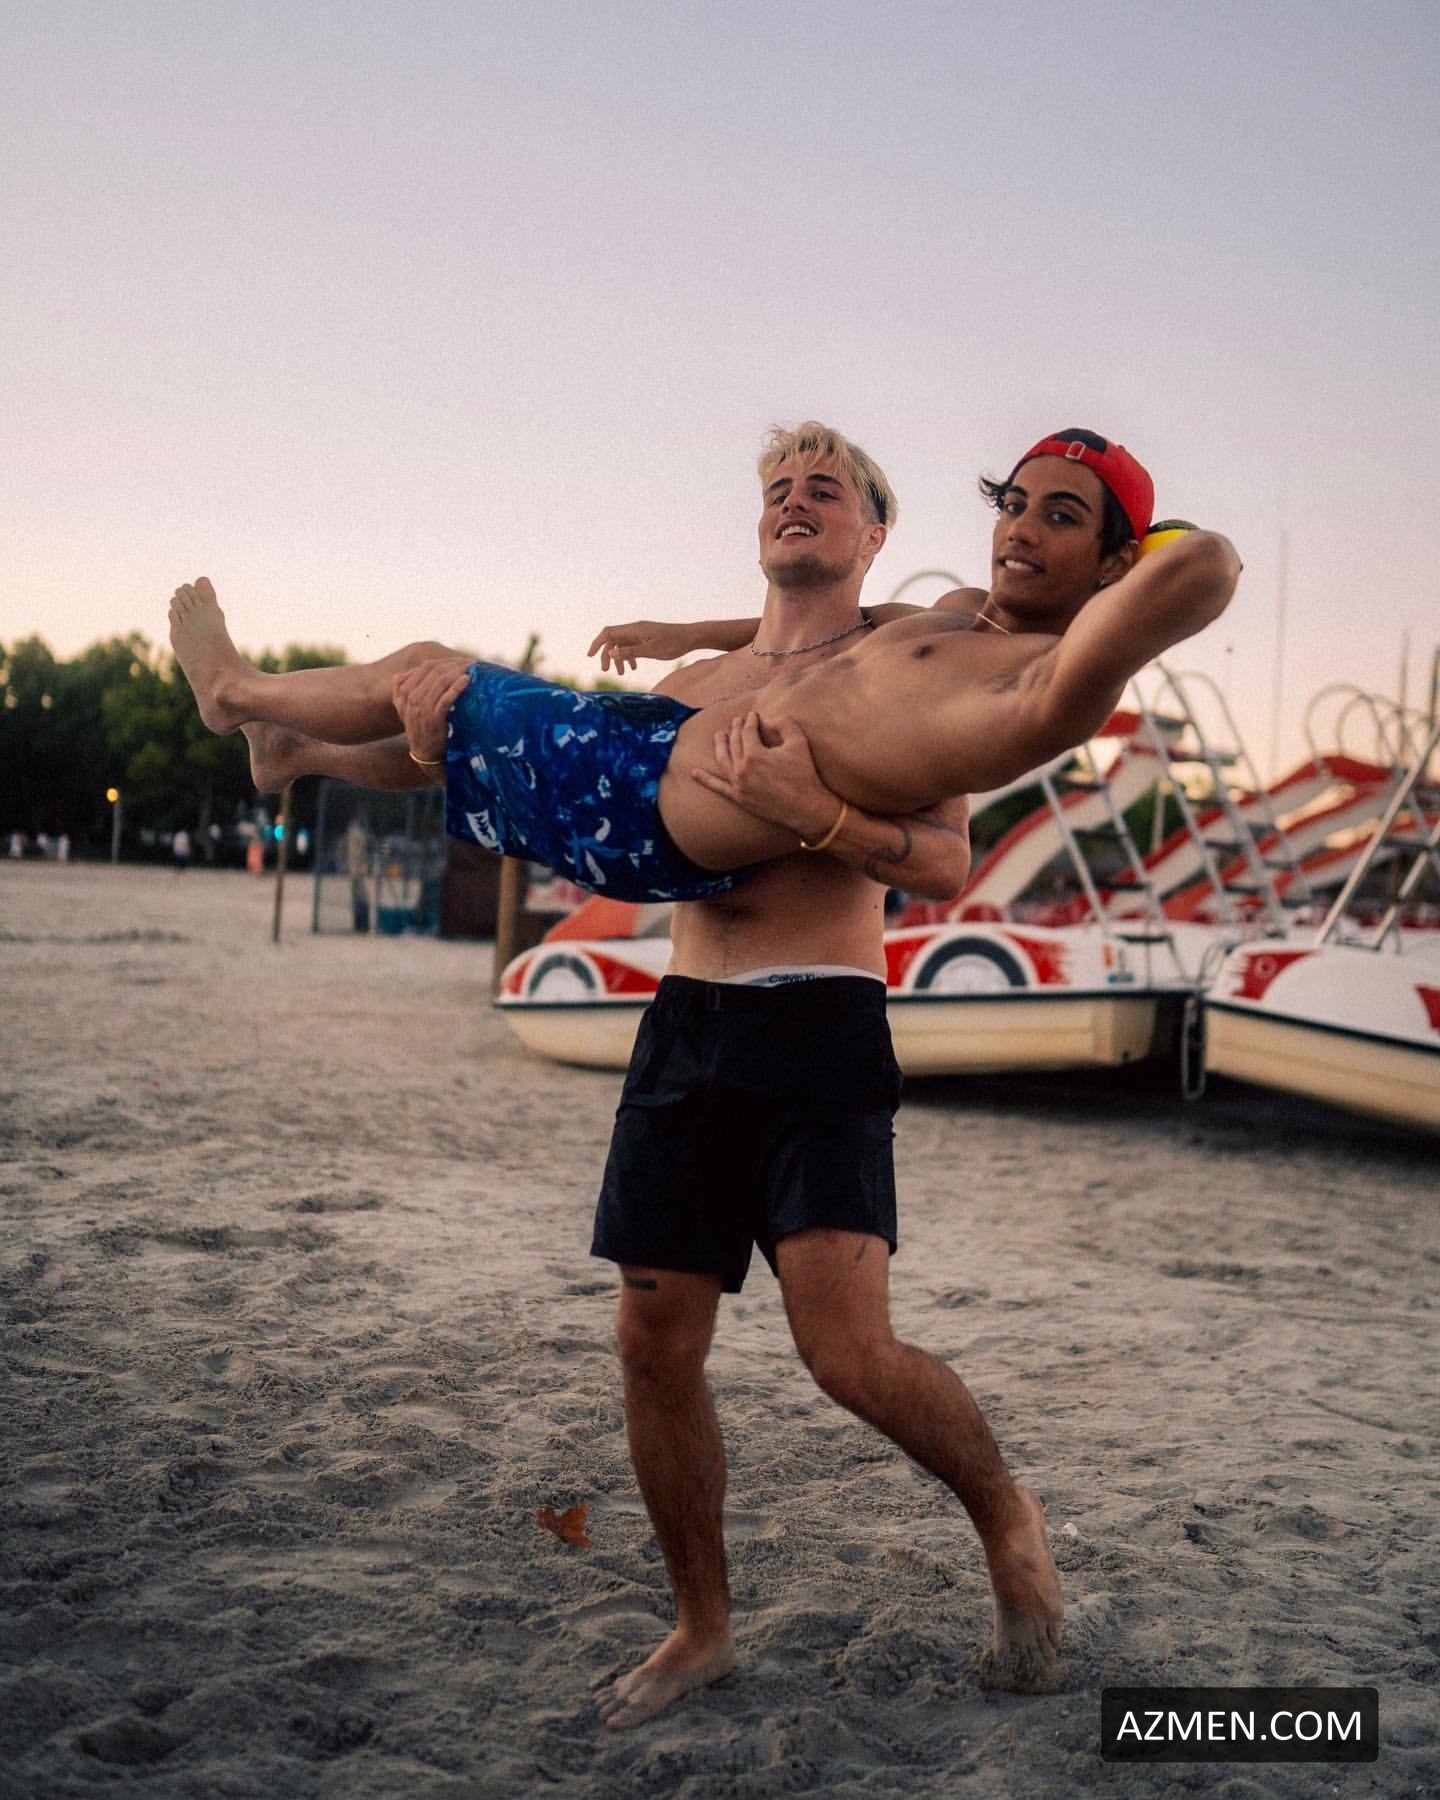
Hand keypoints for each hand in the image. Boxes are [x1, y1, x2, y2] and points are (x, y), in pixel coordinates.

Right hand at [392, 657, 470, 767]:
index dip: (445, 660)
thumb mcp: (405, 710)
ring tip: (472, 668)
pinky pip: (446, 698)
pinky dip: (457, 687)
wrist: (424, 753)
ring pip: (440, 682)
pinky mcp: (433, 718)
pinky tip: (467, 680)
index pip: (425, 668)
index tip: (461, 659)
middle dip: (454, 664)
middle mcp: (410, 697)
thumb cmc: (420, 729)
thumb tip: (397, 675)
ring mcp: (421, 708)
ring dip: (458, 672)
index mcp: (404, 692)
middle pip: (434, 672)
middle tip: (471, 661)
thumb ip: (400, 692)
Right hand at [587, 621, 696, 673]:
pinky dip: (629, 656)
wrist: (690, 638)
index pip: (609, 633)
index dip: (597, 643)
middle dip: (607, 655)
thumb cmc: (673, 643)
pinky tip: (634, 667)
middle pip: (613, 640)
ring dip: (619, 658)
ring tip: (621, 673)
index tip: (589, 656)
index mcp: (634, 629)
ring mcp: (641, 633)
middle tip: (607, 670)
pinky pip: (632, 646)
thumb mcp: (651, 650)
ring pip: (622, 644)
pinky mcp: (647, 638)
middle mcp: (635, 629)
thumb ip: (631, 652)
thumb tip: (611, 654)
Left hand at [690, 711, 838, 839]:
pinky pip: (717, 787)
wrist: (806, 807)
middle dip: (735, 729)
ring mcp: (738, 785)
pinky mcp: (738, 798)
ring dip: (719, 745)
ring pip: (723, 760)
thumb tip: (768, 718)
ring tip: (719, 735)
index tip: (753, 715)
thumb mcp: (799, 742)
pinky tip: (694, 773)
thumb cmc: (804, 774)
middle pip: (734, 743)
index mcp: (755, 754)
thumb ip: (784, 723)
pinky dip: (705, 780)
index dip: (750, 721)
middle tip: (736, 721)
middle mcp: (742, 768)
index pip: (747, 731)